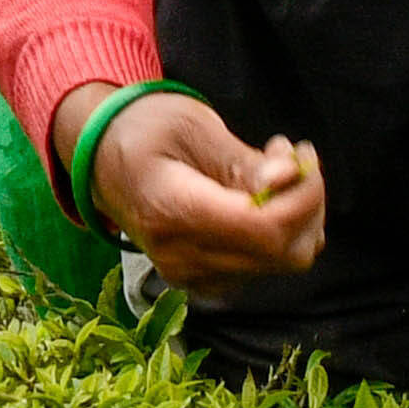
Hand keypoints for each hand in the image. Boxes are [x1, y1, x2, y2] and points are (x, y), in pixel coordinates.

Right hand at [84, 91, 326, 295]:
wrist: (102, 158)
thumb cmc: (145, 130)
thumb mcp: (193, 126)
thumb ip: (243, 161)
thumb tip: (289, 179)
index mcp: (172, 212)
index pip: (265, 229)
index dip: (303, 195)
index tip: (301, 153)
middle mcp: (181, 257)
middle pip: (283, 252)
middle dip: (306, 201)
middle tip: (291, 155)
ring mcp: (191, 276)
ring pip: (282, 261)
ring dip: (295, 214)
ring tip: (270, 168)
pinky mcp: (203, 281)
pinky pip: (265, 265)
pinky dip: (278, 231)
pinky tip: (258, 196)